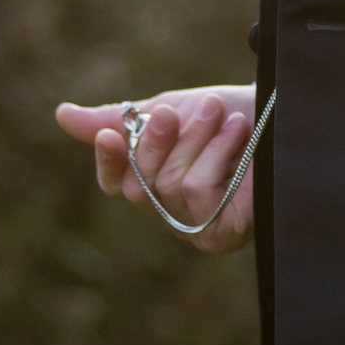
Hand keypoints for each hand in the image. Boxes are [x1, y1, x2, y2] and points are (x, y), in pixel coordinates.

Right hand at [55, 87, 255, 254]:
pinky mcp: (223, 234)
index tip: (111, 132)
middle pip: (137, 187)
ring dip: (197, 140)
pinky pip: (199, 193)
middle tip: (175, 112)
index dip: (108, 160)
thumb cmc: (228, 113)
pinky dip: (218, 156)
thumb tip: (61, 114)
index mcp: (154, 183)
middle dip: (156, 143)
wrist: (283, 110)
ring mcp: (197, 228)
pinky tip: (239, 138)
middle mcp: (172, 212)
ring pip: (169, 185)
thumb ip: (118, 119)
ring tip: (222, 118)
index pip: (115, 183)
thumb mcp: (168, 111)